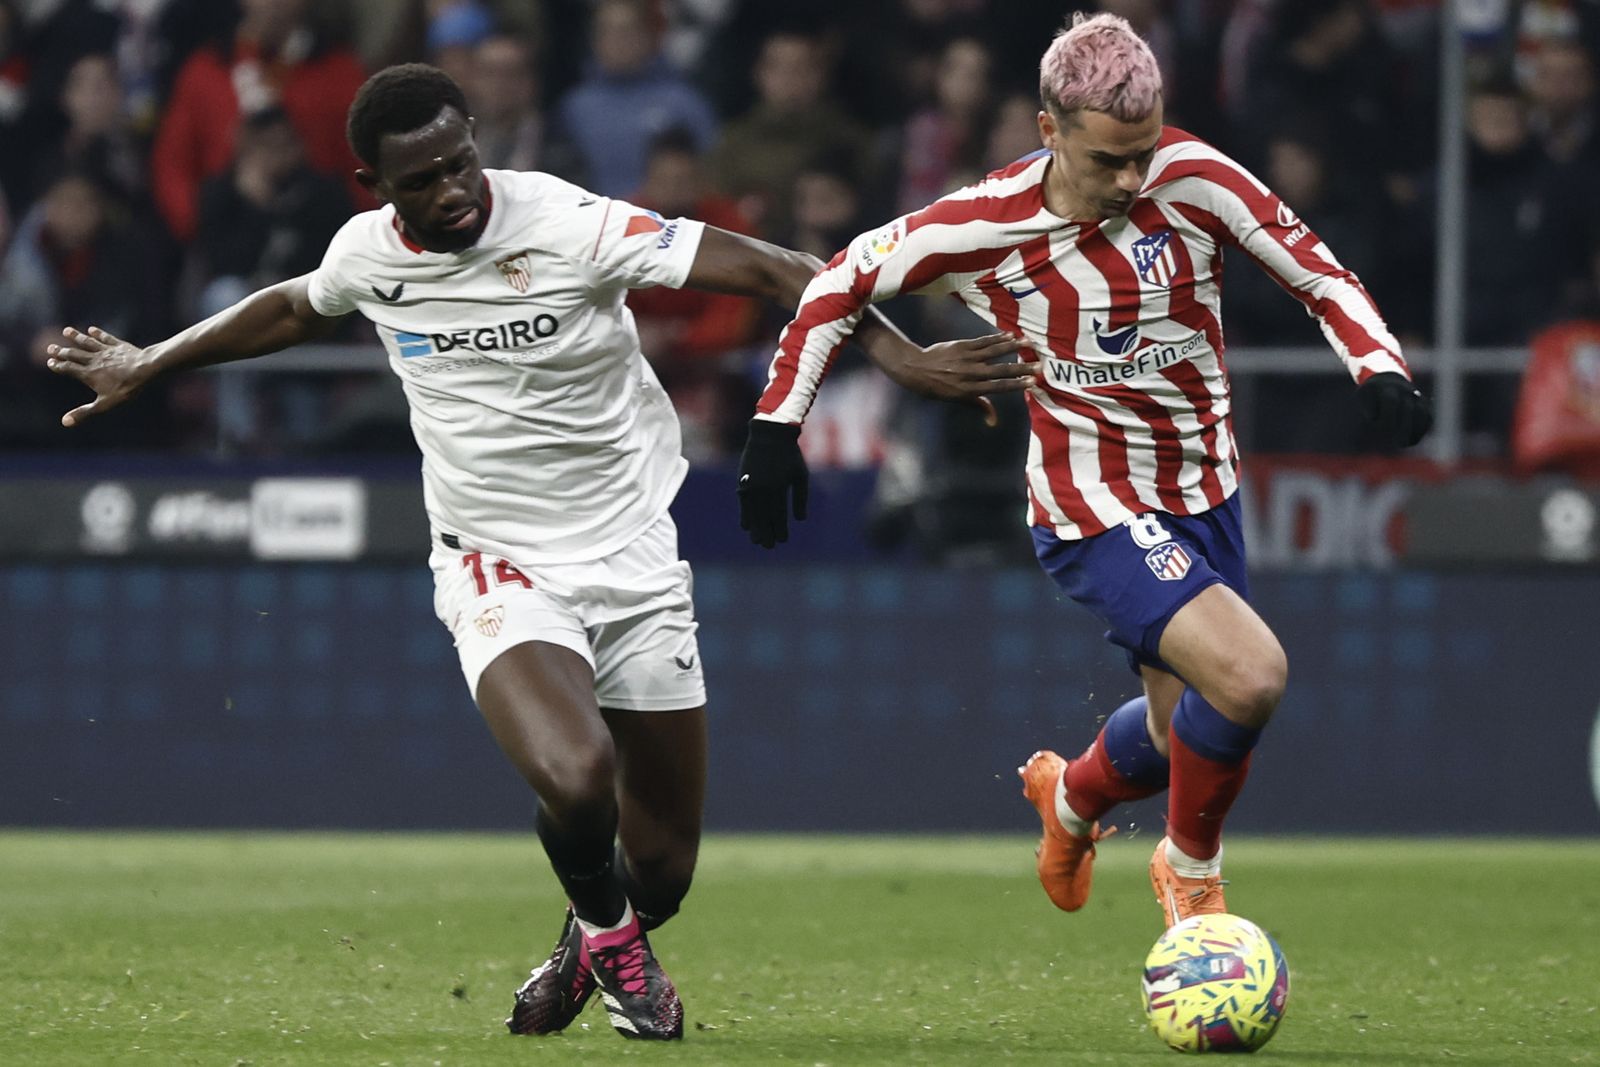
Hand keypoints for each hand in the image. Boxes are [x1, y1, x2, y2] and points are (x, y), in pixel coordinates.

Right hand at [45, 326, 154, 426]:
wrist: (145, 370)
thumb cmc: (125, 389)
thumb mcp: (104, 404)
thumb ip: (84, 412)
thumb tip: (64, 422)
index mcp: (88, 374)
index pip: (69, 368)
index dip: (58, 365)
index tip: (50, 362)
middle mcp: (94, 360)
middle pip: (75, 354)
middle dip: (62, 351)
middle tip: (51, 347)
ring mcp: (106, 351)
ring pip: (88, 343)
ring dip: (76, 337)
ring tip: (67, 331)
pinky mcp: (119, 345)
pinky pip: (106, 338)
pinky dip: (98, 334)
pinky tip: (92, 330)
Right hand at [737, 419, 807, 547]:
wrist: (770, 434)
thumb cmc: (790, 455)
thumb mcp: (801, 475)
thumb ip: (800, 498)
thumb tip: (800, 520)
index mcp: (779, 488)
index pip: (778, 515)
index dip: (780, 529)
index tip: (783, 540)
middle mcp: (763, 489)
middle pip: (764, 518)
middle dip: (766, 533)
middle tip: (769, 546)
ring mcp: (751, 485)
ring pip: (752, 513)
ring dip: (755, 528)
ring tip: (757, 541)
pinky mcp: (743, 481)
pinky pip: (743, 503)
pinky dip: (744, 515)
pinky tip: (746, 526)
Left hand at [874, 332, 1040, 426]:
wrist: (916, 369)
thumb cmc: (937, 387)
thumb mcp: (956, 399)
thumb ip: (978, 405)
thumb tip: (993, 421)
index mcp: (969, 390)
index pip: (998, 387)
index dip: (1016, 385)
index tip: (1032, 383)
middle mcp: (969, 374)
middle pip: (1000, 371)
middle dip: (1021, 368)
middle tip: (1039, 365)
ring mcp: (966, 359)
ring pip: (993, 352)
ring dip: (1012, 347)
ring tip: (1029, 342)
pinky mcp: (961, 346)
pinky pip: (982, 341)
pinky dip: (996, 338)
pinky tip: (1010, 335)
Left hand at [1356, 371, 1432, 447]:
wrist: (1388, 379)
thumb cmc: (1371, 393)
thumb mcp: (1364, 397)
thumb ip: (1368, 408)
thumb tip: (1377, 421)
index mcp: (1387, 387)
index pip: (1391, 400)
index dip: (1388, 416)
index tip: (1384, 430)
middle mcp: (1405, 390)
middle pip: (1407, 408)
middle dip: (1403, 427)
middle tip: (1397, 443)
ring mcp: (1417, 397)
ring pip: (1421, 412)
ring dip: (1415, 429)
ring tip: (1406, 444)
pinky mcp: (1424, 404)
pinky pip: (1428, 417)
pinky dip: (1422, 430)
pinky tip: (1412, 441)